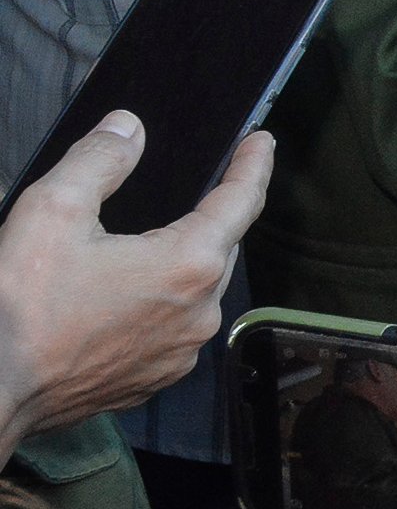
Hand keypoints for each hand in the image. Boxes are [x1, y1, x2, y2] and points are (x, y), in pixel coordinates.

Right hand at [0, 114, 271, 454]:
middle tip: (204, 186)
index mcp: (189, 266)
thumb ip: (99, 160)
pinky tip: (130, 296)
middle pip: (222, 247)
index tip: (261, 142)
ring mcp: (179, 353)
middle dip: (216, 214)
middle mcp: (199, 314)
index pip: (241, 201)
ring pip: (199, 291)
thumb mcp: (52, 210)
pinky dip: (163, 305)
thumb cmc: (19, 306)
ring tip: (156, 241)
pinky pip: (174, 329)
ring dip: (186, 263)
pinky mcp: (153, 380)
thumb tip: (128, 128)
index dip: (253, 165)